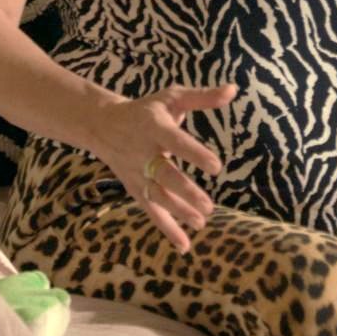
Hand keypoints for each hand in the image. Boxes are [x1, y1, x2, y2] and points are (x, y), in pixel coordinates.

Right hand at [85, 84, 237, 252]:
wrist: (103, 125)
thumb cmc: (146, 110)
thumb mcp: (172, 98)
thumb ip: (202, 97)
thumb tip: (233, 90)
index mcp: (154, 128)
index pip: (176, 142)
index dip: (194, 154)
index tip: (216, 167)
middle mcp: (143, 153)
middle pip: (164, 175)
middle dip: (185, 192)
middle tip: (208, 206)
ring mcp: (138, 174)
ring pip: (158, 197)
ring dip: (178, 212)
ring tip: (201, 222)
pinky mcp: (136, 189)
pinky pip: (151, 212)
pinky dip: (166, 229)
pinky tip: (185, 245)